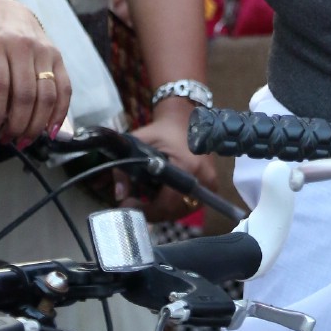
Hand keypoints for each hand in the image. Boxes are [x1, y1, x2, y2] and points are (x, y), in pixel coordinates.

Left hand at [0, 0, 70, 145]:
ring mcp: (43, 50)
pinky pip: (65, 87)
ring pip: (46, 95)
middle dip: (17, 125)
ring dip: (37, 124)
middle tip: (8, 140)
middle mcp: (22, 46)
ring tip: (25, 139)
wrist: (8, 8)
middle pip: (25, 95)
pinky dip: (60, 112)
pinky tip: (52, 130)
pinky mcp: (56, 54)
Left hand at [122, 100, 218, 221]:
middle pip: (175, 211)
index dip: (147, 210)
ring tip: (149, 200)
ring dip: (165, 210)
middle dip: (153, 212)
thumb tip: (119, 196)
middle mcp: (203, 177)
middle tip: (137, 204)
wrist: (185, 118)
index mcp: (186, 166)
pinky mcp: (212, 183)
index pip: (167, 203)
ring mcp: (210, 182)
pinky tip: (165, 195)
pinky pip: (192, 203)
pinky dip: (176, 204)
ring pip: (184, 210)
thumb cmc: (163, 130)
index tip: (129, 204)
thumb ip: (124, 167)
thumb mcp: (139, 142)